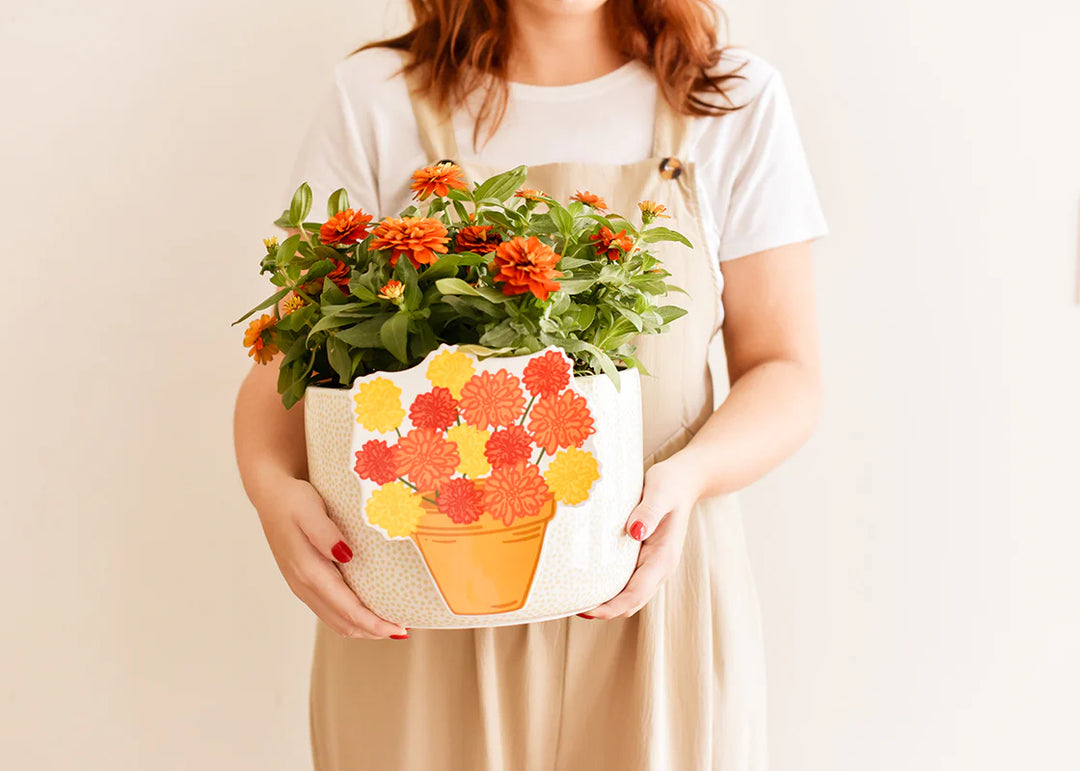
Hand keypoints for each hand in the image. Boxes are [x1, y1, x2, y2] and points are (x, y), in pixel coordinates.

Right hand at [254, 474, 407, 639]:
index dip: (373, 623)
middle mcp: (303, 585)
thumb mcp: (310, 509)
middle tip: (402, 630)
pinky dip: (350, 618)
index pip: (346, 609)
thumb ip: (325, 533)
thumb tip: (346, 555)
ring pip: (335, 621)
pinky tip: (366, 611)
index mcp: (308, 571)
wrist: (270, 497)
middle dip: (372, 630)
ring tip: (389, 626)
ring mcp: (302, 587)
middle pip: (342, 622)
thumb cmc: (293, 500)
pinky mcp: (304, 583)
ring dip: (362, 628)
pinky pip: (329, 611)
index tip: (399, 628)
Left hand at [583, 455, 700, 618]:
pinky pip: (626, 581)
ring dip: (606, 601)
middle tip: (572, 606)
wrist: (685, 480)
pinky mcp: (644, 558)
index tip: (586, 610)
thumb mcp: (660, 492)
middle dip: (605, 610)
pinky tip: (590, 579)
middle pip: (631, 602)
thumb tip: (634, 531)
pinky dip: (609, 587)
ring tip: (576, 597)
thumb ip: (649, 511)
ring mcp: (652, 564)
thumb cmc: (671, 484)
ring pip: (628, 595)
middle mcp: (659, 567)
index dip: (611, 607)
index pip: (636, 594)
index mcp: (663, 558)